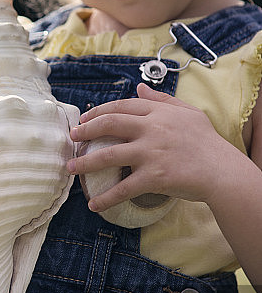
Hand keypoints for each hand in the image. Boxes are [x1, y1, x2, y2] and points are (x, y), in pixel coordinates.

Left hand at [67, 82, 231, 211]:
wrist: (222, 170)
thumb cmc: (206, 142)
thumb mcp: (188, 113)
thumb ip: (161, 100)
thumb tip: (139, 88)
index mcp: (158, 113)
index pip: (121, 107)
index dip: (99, 112)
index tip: (85, 119)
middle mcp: (151, 129)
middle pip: (109, 125)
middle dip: (85, 131)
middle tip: (72, 138)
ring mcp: (151, 153)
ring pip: (109, 156)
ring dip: (85, 163)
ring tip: (71, 168)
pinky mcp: (154, 177)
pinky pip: (123, 188)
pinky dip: (106, 198)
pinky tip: (93, 204)